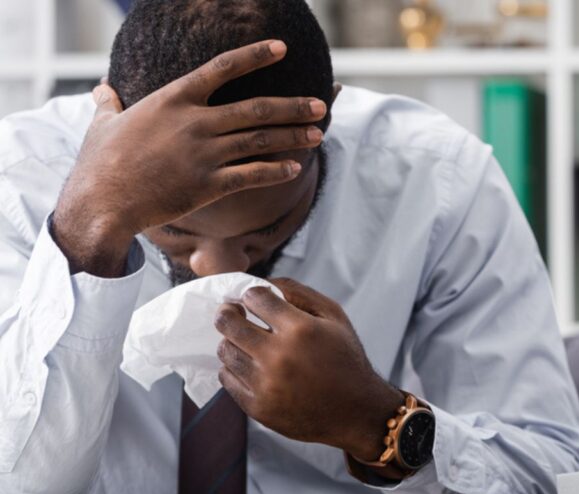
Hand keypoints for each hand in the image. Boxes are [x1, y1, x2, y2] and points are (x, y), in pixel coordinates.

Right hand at [53, 40, 326, 276]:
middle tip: (321, 105)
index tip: (282, 48)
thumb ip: (109, 105)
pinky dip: (276, 170)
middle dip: (293, 106)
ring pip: (261, 140)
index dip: (255, 55)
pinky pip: (253, 175)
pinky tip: (296, 168)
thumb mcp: (102, 125)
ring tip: (319, 133)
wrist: (101, 202)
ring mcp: (204, 153)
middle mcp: (194, 122)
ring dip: (294, 136)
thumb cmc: (99, 163)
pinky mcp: (209, 185)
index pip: (222, 67)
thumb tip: (102, 90)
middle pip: (257, 108)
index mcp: (173, 99)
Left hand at [213, 278, 404, 461]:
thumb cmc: (346, 360)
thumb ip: (301, 294)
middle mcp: (278, 356)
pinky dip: (234, 369)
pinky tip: (250, 366)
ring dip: (232, 341)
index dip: (253, 294)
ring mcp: (265, 384)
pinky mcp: (257, 407)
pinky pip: (227, 379)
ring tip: (246, 342)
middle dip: (228, 312)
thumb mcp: (335, 317)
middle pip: (228, 322)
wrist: (355, 412)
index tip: (256, 300)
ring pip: (225, 350)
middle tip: (233, 312)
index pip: (254, 297)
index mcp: (300, 330)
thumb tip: (266, 282)